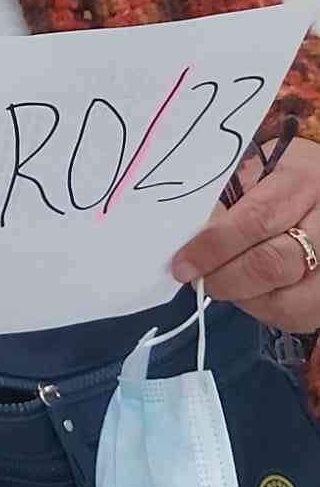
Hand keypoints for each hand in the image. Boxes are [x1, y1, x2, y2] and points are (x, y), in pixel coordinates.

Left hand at [172, 137, 319, 331]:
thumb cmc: (284, 175)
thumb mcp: (260, 170)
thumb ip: (229, 197)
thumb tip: (191, 235)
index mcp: (302, 184)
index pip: (256, 221)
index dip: (214, 247)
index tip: (183, 263)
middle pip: (271, 266)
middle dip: (223, 279)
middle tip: (198, 279)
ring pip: (286, 302)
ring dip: (243, 298)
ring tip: (225, 282)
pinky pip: (295, 316)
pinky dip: (263, 309)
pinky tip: (251, 292)